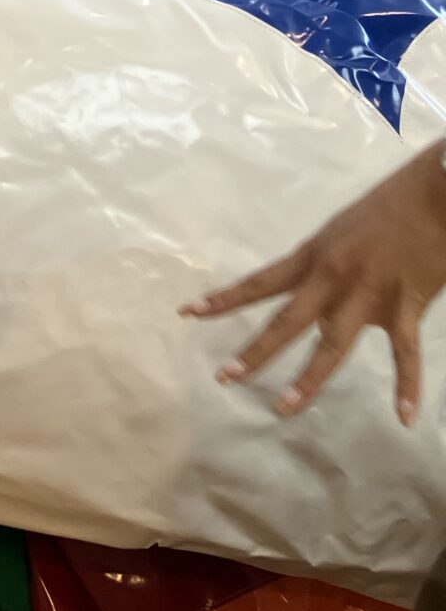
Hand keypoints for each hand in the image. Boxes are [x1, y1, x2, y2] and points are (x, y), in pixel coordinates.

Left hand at [183, 139, 445, 425]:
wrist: (434, 195)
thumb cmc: (387, 209)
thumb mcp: (339, 230)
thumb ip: (323, 263)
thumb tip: (310, 289)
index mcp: (312, 256)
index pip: (259, 283)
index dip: (224, 300)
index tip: (188, 313)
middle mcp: (332, 278)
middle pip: (285, 321)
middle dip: (255, 351)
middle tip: (224, 378)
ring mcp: (368, 295)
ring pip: (332, 344)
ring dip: (309, 379)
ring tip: (285, 407)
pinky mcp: (407, 305)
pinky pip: (407, 354)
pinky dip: (408, 386)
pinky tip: (403, 416)